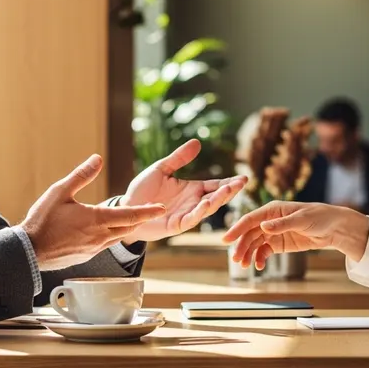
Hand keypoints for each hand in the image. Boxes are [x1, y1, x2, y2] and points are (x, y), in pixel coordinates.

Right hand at [18, 154, 165, 269]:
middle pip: (128, 228)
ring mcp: (93, 249)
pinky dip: (112, 235)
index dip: (148, 211)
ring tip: (134, 218)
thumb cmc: (42, 220)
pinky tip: (107, 230)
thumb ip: (81, 175)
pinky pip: (106, 245)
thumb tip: (98, 158)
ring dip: (127, 227)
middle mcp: (99, 237)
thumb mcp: (60, 191)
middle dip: (141, 219)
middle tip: (153, 211)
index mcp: (96, 219)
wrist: (27, 252)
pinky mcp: (86, 256)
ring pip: (118, 237)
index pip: (130, 215)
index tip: (162, 208)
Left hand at [120, 139, 246, 241]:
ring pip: (207, 208)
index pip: (215, 186)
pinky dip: (200, 211)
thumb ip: (179, 158)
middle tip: (242, 182)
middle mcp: (192, 203)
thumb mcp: (161, 169)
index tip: (243, 178)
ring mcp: (186, 215)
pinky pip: (191, 219)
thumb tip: (197, 142)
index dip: (229, 182)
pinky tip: (207, 203)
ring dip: (218, 200)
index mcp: (191, 189)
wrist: (125, 208)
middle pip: (216, 197)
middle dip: (229, 191)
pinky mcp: (176, 225)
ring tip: (228, 189)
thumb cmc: (142, 190)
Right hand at [223, 201, 368, 268]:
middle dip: (242, 246)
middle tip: (236, 259)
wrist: (334, 228)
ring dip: (248, 254)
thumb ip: (282, 224)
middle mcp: (270, 220)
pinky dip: (260, 258)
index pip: (250, 219)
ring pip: (255, 243)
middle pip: (250, 233)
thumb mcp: (302, 219)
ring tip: (245, 266)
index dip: (237, 229)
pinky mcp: (281, 243)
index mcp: (273, 209)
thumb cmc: (320, 216)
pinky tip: (259, 266)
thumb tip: (263, 226)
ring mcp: (275, 232)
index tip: (226, 239)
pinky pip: (265, 251)